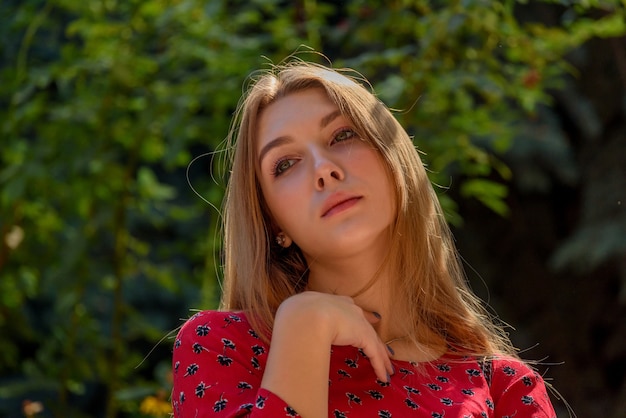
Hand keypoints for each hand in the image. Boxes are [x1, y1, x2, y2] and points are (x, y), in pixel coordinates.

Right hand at [275, 291, 393, 381]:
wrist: (306, 315)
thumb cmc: (297, 313)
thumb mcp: (299, 310)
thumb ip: (300, 317)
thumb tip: (289, 324)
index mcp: (333, 301)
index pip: (351, 308)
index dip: (361, 315)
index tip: (371, 318)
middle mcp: (349, 308)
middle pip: (366, 325)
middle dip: (375, 337)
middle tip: (384, 348)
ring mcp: (358, 322)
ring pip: (374, 342)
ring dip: (381, 357)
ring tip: (388, 369)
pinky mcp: (364, 336)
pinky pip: (375, 354)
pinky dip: (379, 365)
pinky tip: (383, 376)